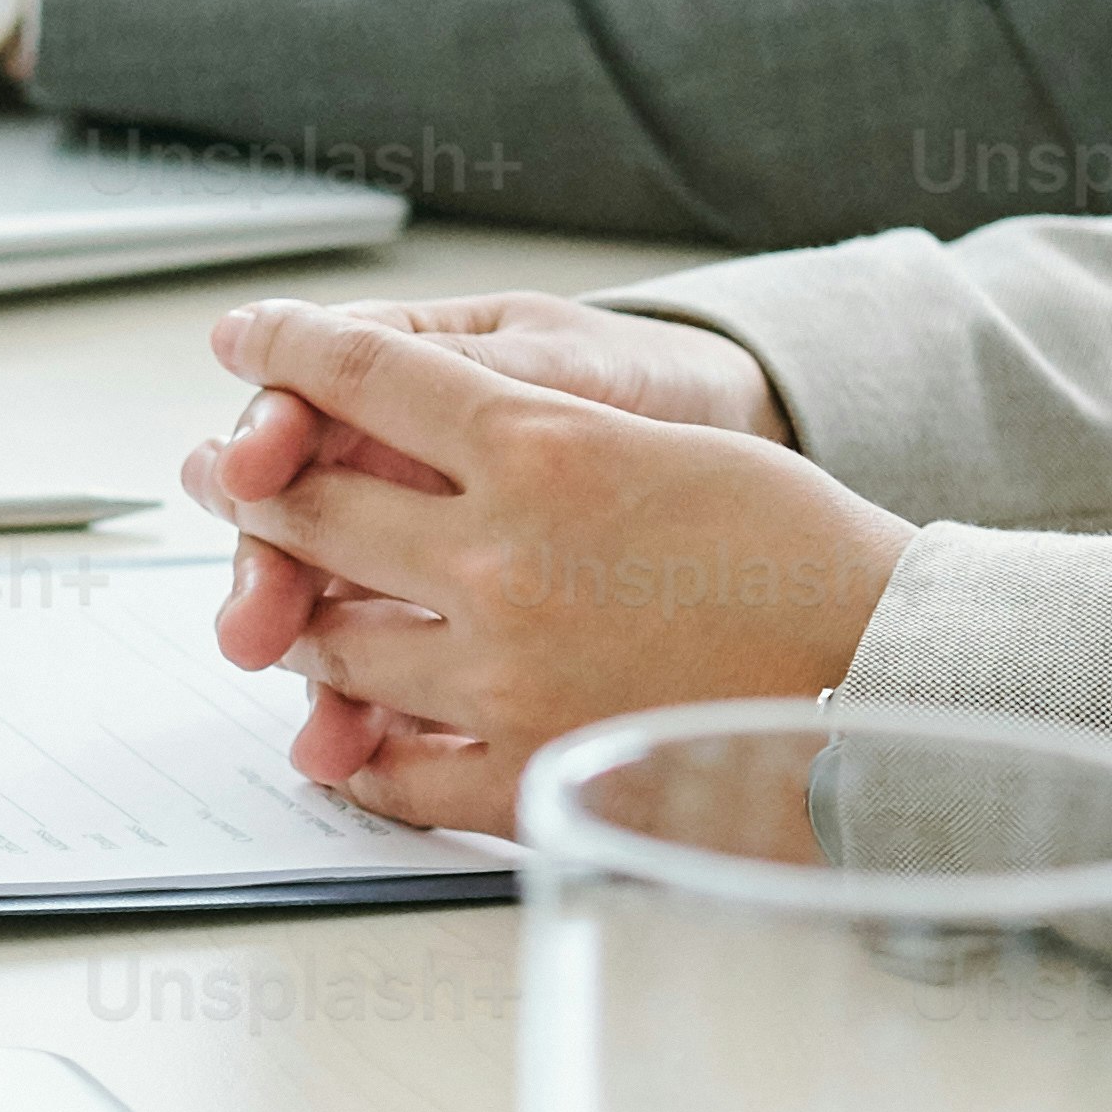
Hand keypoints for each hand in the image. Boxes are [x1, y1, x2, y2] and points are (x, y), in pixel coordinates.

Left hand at [177, 295, 893, 831]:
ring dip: (294, 618)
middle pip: (311, 507)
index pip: (366, 374)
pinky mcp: (520, 774)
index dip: (289, 347)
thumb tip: (431, 437)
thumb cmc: (803, 556)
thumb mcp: (667, 445)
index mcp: (545, 448)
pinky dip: (357, 749)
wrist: (893, 678)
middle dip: (248, 484)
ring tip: (276, 604)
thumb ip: (537, 439)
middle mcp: (500, 557)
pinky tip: (343, 734)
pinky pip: (389, 769)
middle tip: (217, 473)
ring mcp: (500, 674)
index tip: (245, 337)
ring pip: (330, 642)